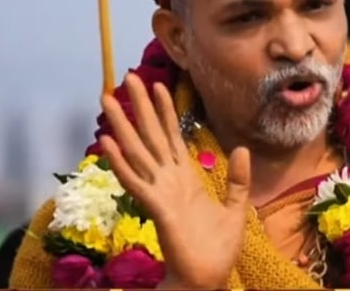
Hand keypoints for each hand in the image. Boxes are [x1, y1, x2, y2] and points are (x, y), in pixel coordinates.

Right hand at [99, 73, 250, 288]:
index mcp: (185, 178)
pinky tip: (107, 143)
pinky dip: (121, 163)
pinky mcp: (156, 208)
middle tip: (127, 78)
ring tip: (107, 100)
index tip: (159, 85)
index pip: (172, 137)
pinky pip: (136, 181)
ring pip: (137, 151)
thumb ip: (238, 179)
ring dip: (121, 125)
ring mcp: (159, 192)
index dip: (165, 111)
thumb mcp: (236, 207)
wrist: (208, 278)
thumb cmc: (218, 248)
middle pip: (150, 136)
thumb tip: (242, 148)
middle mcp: (168, 180)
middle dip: (140, 107)